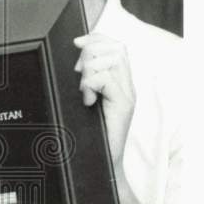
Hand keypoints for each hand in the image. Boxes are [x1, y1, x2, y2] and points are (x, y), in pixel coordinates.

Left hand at [74, 32, 135, 166]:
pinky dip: (91, 86)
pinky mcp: (124, 105)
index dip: (97, 38)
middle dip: (91, 53)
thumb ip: (85, 83)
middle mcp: (127, 86)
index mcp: (119, 82)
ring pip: (112, 60)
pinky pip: (107, 80)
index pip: (116, 46)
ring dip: (90, 71)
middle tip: (78, 73)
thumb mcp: (86, 103)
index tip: (77, 43)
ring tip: (84, 90)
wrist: (104, 165)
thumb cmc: (91, 136)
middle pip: (116, 48)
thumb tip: (76, 63)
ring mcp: (128, 95)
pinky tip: (88, 101)